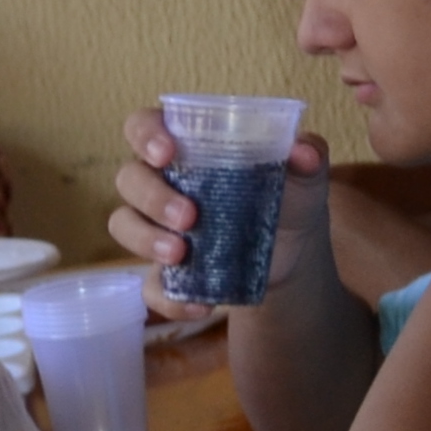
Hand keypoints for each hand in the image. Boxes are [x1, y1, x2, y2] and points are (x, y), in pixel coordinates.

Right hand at [112, 105, 329, 321]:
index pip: (143, 126)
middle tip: (189, 216)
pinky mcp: (163, 273)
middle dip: (152, 197)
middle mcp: (161, 183)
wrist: (293, 255)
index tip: (167, 152)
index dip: (145, 135)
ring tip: (180, 255)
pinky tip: (201, 304)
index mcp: (186, 147)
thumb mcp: (304, 175)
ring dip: (145, 240)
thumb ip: (308, 156)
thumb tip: (304, 153)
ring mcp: (156, 229)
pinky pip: (149, 287)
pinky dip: (170, 298)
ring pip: (123, 226)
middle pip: (129, 178)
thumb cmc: (287, 197)